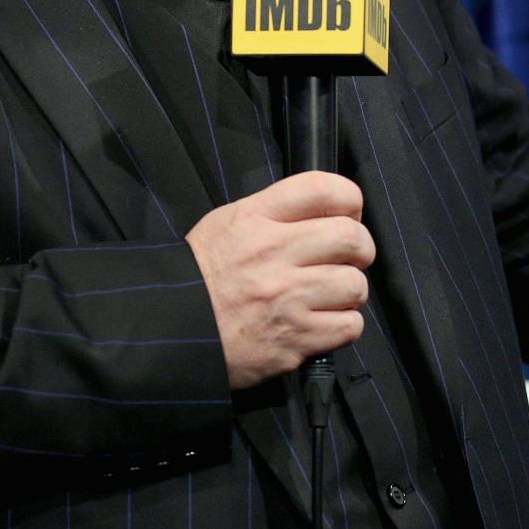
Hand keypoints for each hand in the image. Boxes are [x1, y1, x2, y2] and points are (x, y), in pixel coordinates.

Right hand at [185, 172, 375, 389]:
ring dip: (350, 292)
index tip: (347, 216)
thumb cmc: (198, 276)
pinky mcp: (293, 339)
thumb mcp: (226, 224)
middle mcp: (274, 253)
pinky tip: (324, 323)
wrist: (168, 331)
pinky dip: (343, 326)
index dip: (349, 201)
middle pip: (351, 238)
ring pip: (355, 286)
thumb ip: (274, 213)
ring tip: (330, 295)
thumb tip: (324, 215)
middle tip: (348, 259)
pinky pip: (348, 327)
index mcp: (255, 218)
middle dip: (360, 248)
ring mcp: (286, 299)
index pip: (324, 190)